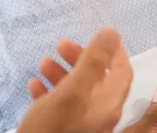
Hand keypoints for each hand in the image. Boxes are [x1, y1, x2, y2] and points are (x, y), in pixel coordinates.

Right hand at [18, 28, 132, 132]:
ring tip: (43, 63)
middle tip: (60, 45)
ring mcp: (82, 126)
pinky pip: (61, 108)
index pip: (122, 72)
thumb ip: (93, 62)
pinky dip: (50, 93)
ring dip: (62, 73)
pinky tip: (34, 86)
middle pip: (98, 80)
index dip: (113, 51)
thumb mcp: (71, 92)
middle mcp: (99, 116)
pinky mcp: (63, 131)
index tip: (99, 34)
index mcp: (108, 106)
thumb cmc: (52, 130)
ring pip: (77, 92)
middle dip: (81, 58)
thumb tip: (113, 32)